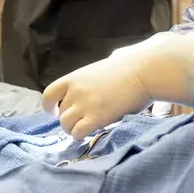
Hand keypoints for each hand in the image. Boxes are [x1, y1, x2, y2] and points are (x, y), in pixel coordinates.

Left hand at [42, 31, 193, 139]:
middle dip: (70, 118)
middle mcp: (76, 91)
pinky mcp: (96, 117)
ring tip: (88, 126)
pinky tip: (93, 130)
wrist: (145, 71)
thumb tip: (115, 58)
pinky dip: (82, 135)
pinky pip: (78, 133)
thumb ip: (103, 67)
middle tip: (83, 119)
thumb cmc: (132, 64)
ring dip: (75, 128)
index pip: (48, 95)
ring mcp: (85, 104)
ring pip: (66, 125)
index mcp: (75, 77)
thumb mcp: (108, 62)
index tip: (56, 110)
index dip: (50, 106)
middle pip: (60, 114)